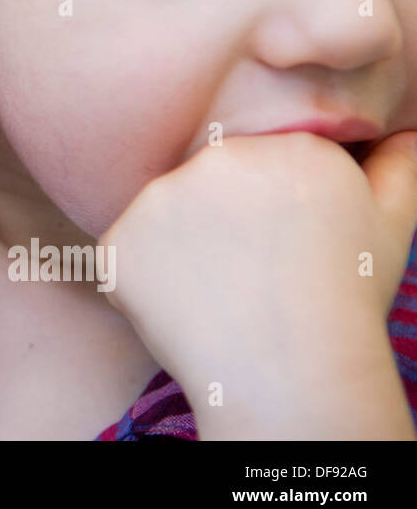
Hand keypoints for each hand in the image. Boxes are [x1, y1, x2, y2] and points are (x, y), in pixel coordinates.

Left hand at [101, 130, 416, 438]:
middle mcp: (216, 158)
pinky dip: (145, 281)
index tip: (285, 249)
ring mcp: (160, 198)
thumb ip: (395, 165)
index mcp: (283, 145)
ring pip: (165, 217)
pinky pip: (127, 255)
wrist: (291, 375)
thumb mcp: (390, 225)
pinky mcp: (120, 240)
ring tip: (223, 294)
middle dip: (222, 222)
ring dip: (181, 248)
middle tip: (252, 276)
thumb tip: (402, 133)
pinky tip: (187, 310)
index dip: (268, 211)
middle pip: (208, 185)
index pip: (259, 166)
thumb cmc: (346, 301)